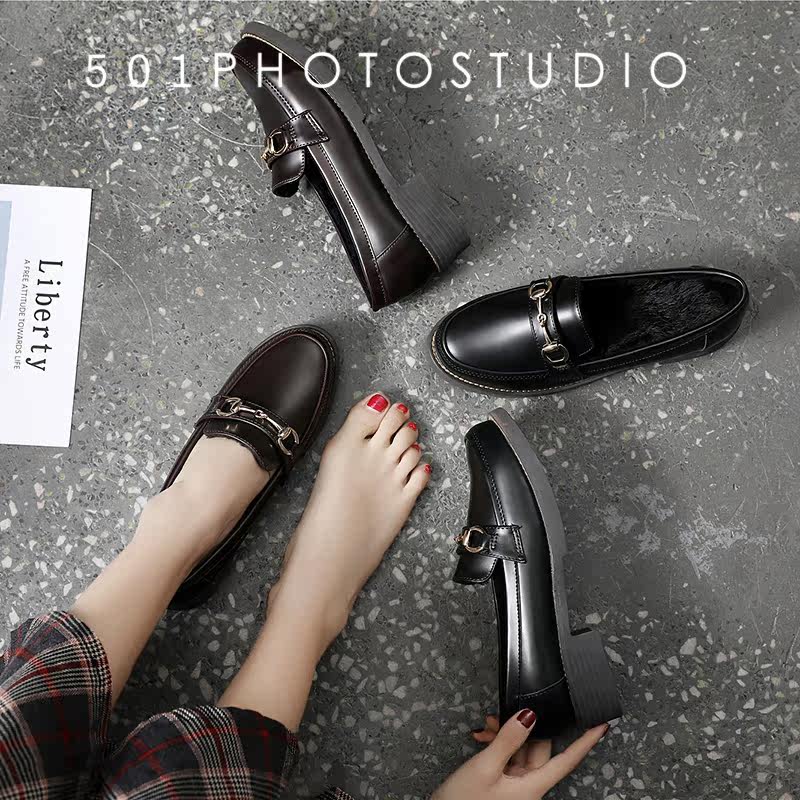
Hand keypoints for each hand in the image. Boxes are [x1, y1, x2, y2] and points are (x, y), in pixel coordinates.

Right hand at [431, 710, 607, 799]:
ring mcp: (517, 787)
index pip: (567, 760)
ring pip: (522, 751)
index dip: (585, 742)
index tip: (601, 726)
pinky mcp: (504, 786)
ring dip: (506, 735)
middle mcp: (529, 788)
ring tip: (487, 727)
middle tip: (502, 714)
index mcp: (532, 787)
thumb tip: (529, 717)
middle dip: (524, 727)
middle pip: (539, 750)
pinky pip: (510, 759)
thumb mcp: (485, 767)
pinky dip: (498, 746)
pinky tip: (484, 739)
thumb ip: (508, 740)